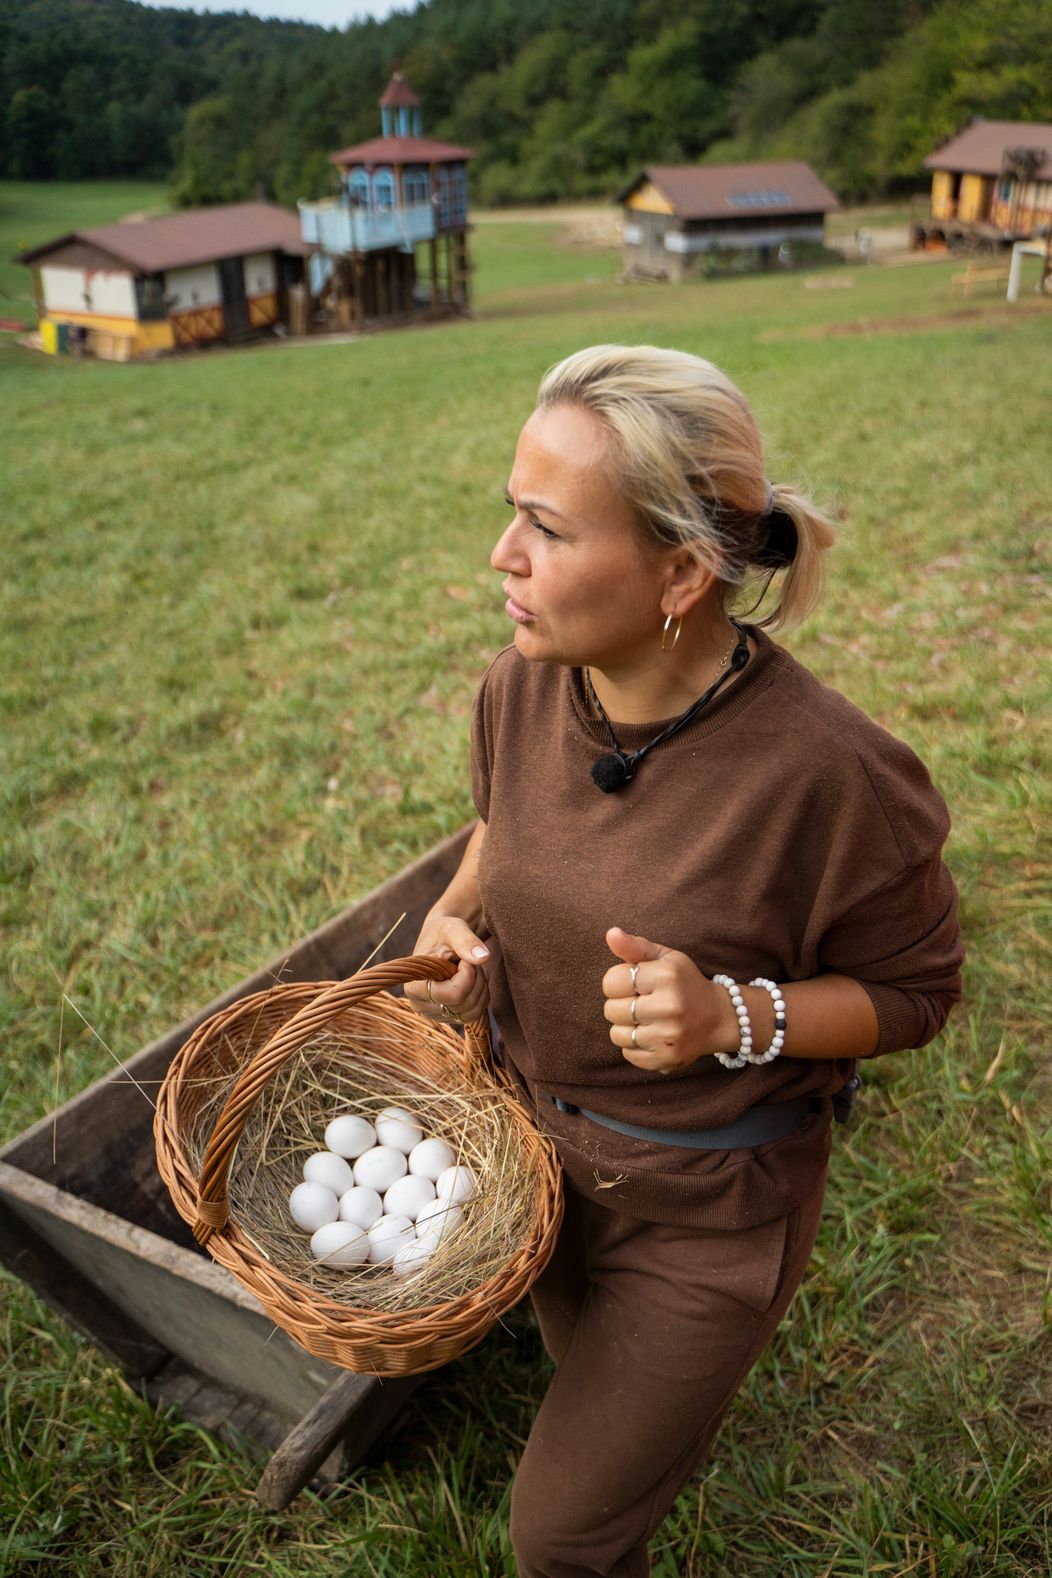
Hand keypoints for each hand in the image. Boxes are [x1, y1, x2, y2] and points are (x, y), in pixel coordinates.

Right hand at [404, 915, 490, 1024]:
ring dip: (480, 987)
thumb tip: (484, 957)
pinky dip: (481, 996)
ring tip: (470, 968)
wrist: (441, 940)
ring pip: (473, 1011)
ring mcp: (434, 1014)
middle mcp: (420, 1005)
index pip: (454, 995)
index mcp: (414, 986)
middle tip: (469, 960)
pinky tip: (473, 980)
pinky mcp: (447, 1016)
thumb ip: (466, 941)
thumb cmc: (443, 932)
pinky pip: (475, 1015)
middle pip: (465, 1004)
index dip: (467, 976)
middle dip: (476, 979)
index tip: (464, 959)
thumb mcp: (453, 929)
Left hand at [601, 927, 727, 1072]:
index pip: (611, 981)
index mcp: (666, 976)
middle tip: (641, 1002)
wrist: (719, 1017)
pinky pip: (628, 1054)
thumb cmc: (684, 983)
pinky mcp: (667, 1059)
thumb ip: (634, 946)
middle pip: (611, 1010)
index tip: (634, 984)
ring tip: (645, 1020)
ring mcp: (669, 1036)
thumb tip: (611, 933)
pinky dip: (634, 1046)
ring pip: (617, 1034)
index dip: (617, 982)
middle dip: (621, 1004)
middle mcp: (669, 1006)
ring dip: (626, 1027)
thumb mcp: (665, 958)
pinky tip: (652, 1035)